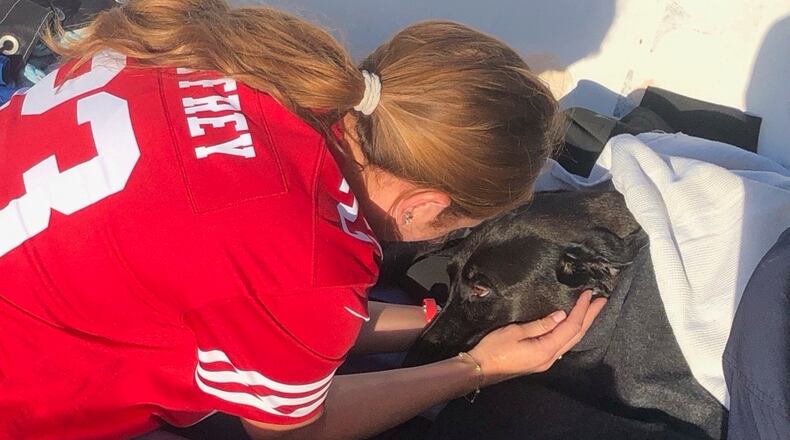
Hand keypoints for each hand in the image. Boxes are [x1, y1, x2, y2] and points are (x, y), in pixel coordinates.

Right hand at [468, 291, 605, 385]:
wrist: (480, 369)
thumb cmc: (494, 349)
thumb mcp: (515, 332)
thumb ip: (540, 324)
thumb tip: (561, 315)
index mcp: (546, 349)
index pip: (570, 327)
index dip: (581, 310)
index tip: (589, 294)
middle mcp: (551, 357)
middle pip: (576, 335)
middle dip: (590, 317)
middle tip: (602, 301)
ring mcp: (546, 360)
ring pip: (571, 341)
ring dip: (583, 324)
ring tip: (592, 311)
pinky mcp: (540, 360)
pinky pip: (562, 344)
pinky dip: (571, 332)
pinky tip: (573, 326)